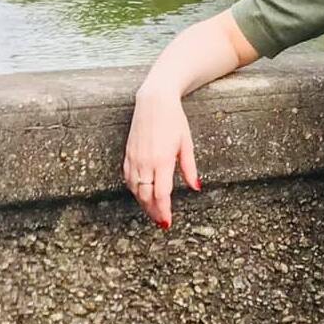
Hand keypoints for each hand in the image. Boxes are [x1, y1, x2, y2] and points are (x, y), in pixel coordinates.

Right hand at [124, 89, 199, 228]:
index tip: (167, 222)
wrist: (154, 101)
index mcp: (162, 160)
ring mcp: (134, 158)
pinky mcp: (127, 154)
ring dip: (143, 203)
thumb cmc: (174, 120)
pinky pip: (128, 178)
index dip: (163, 210)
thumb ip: (190, 168)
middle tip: (161, 222)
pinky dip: (134, 190)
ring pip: (135, 189)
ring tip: (153, 212)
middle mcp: (145, 162)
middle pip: (146, 196)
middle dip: (153, 212)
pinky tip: (141, 195)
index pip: (161, 194)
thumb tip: (196, 187)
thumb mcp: (187, 144)